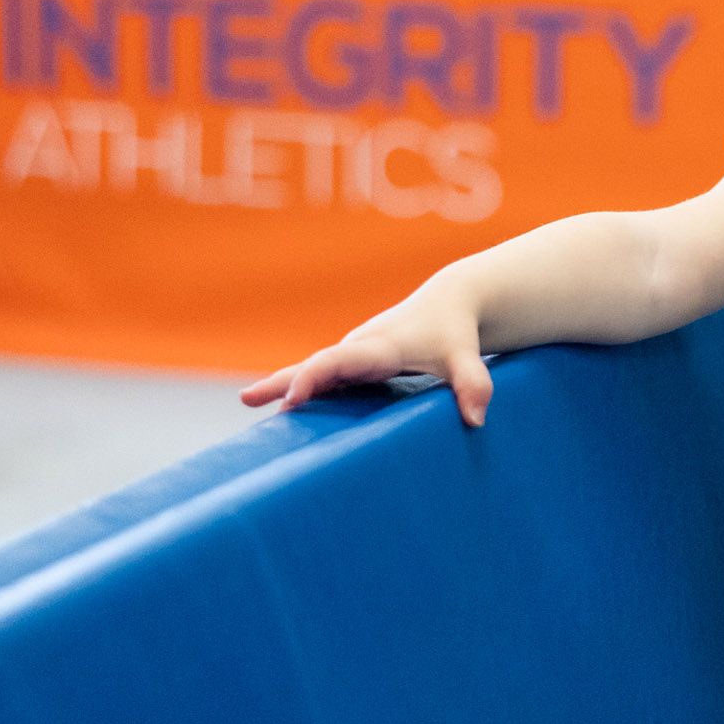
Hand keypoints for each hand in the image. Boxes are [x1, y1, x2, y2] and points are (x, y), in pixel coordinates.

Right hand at [238, 266, 494, 427]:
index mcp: (380, 347)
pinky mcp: (355, 365)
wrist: (450, 302)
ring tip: (251, 403)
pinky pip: (323, 378)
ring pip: (313, 371)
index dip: (315, 378)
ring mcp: (354, 357)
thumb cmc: (455, 331)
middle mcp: (359, 349)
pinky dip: (300, 390)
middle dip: (283, 381)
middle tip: (247, 399)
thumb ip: (473, 384)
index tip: (292, 398)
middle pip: (315, 365)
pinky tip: (282, 411)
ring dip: (283, 386)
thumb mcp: (467, 356)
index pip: (340, 361)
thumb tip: (475, 420)